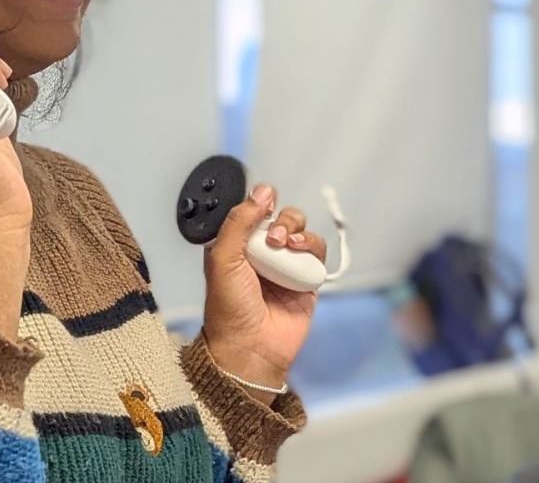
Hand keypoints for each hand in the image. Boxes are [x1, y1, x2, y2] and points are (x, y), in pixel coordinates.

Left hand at [200, 184, 326, 403]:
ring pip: (300, 230)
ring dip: (296, 229)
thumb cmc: (228, 306)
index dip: (260, 202)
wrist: (250, 347)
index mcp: (236, 243)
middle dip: (281, 218)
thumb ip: (239, 221)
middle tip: (274, 236)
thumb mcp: (222, 257)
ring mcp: (285, 264)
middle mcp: (261, 251)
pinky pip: (316, 252)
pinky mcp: (306, 279)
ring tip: (286, 244)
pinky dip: (311, 245)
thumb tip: (263, 190)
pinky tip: (300, 251)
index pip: (253, 211)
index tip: (264, 198)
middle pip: (280, 216)